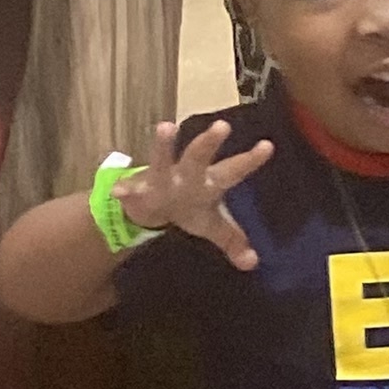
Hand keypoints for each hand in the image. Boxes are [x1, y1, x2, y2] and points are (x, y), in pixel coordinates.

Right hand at [117, 117, 275, 268]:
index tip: (268, 146)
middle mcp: (187, 175)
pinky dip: (125, 190)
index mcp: (209, 182)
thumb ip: (233, 240)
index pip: (234, 170)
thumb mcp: (212, 225)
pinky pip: (130, 189)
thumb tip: (252, 262)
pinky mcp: (138, 189)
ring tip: (166, 126)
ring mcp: (161, 179)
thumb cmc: (189, 208)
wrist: (151, 204)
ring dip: (163, 146)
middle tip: (223, 125)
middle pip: (199, 156)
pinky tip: (119, 191)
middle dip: (209, 143)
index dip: (251, 160)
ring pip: (162, 161)